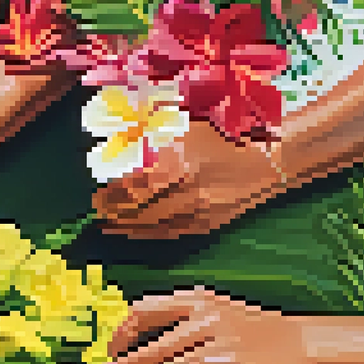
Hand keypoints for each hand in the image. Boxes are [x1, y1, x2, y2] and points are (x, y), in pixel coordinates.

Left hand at [94, 119, 288, 238]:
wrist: (268, 161)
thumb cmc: (226, 137)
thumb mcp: (186, 128)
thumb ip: (153, 136)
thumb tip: (121, 140)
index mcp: (178, 164)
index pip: (132, 186)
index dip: (111, 195)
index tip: (95, 196)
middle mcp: (185, 192)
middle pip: (138, 209)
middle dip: (114, 213)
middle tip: (97, 213)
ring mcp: (197, 212)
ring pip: (152, 226)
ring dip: (126, 227)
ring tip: (108, 225)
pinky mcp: (207, 225)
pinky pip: (170, 234)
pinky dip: (148, 234)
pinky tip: (134, 232)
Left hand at [104, 287, 317, 363]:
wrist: (298, 343)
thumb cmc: (248, 329)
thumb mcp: (214, 309)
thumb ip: (177, 318)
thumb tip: (124, 335)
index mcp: (198, 300)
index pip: (142, 312)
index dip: (120, 334)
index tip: (109, 351)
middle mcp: (208, 319)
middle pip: (151, 350)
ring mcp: (222, 347)